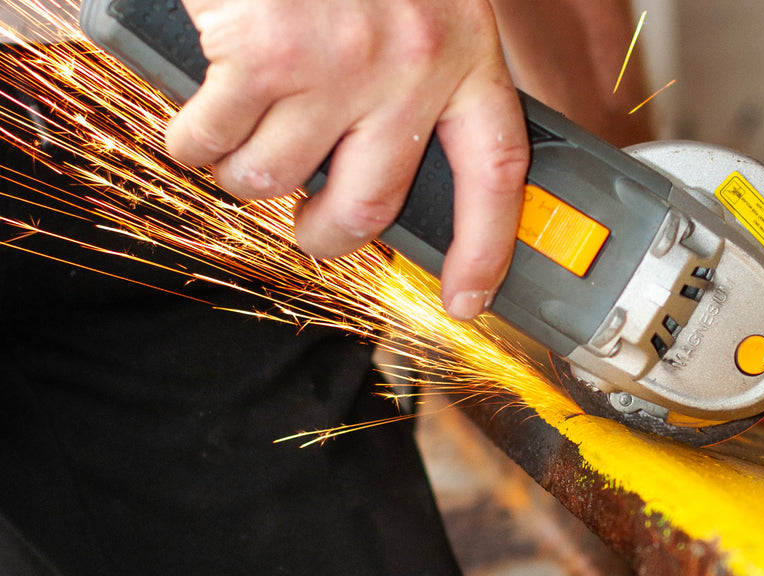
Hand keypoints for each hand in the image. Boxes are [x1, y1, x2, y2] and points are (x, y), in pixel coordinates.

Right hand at [167, 0, 528, 319]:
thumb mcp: (425, 4)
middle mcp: (407, 68)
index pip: (495, 174)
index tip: (468, 296)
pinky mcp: (260, 58)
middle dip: (331, 238)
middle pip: (371, 206)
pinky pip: (211, 143)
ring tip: (244, 141)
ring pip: (277, 181)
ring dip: (249, 176)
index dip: (485, 247)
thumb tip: (400, 161)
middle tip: (316, 231)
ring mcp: (334, 66)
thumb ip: (426, 77)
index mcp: (462, 53)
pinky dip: (193, 142)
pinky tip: (200, 113)